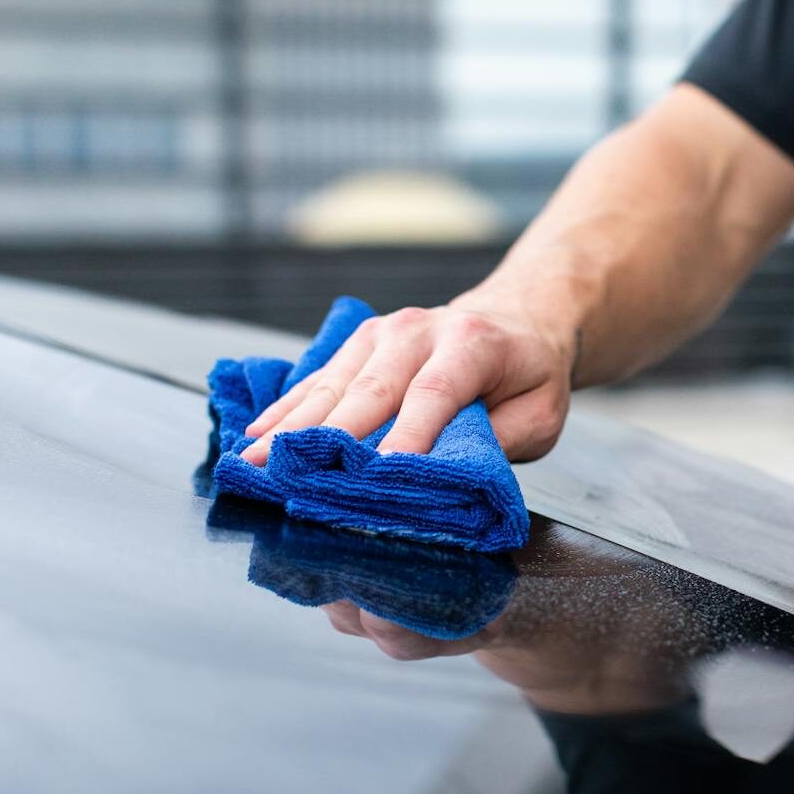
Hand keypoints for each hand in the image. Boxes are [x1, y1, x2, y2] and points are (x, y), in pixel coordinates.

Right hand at [239, 290, 575, 464]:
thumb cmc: (530, 374)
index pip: (432, 395)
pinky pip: (319, 379)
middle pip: (368, 390)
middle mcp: (419, 331)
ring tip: (252, 463)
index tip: (373, 476)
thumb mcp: (540, 413)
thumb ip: (499, 441)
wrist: (518, 316)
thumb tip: (446, 476)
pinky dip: (287, 409)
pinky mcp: (360, 343)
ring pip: (333, 385)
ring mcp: (383, 332)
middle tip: (284, 476)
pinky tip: (255, 435)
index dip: (402, 437)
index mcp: (471, 345)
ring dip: (291, 427)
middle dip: (324, 438)